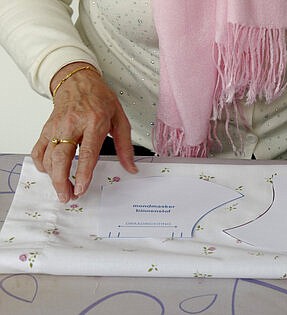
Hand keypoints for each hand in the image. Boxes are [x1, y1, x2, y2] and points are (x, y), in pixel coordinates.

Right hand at [31, 62, 137, 202]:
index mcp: (94, 122)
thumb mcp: (120, 119)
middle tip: (68, 197)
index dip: (83, 172)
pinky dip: (42, 164)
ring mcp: (57, 127)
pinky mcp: (47, 128)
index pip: (87, 152)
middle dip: (62, 181)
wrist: (78, 80)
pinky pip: (39, 149)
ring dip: (53, 177)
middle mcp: (73, 124)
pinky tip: (50, 172)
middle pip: (61, 157)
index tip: (81, 188)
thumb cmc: (100, 99)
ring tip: (63, 190)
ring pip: (48, 156)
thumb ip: (126, 146)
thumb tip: (131, 168)